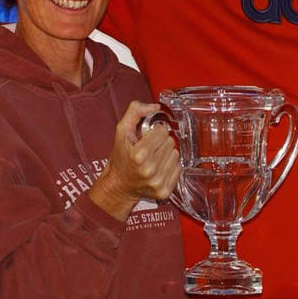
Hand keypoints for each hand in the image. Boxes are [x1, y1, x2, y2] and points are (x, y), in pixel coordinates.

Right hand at [88, 102, 179, 220]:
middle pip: (170, 142)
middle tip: (149, 148)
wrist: (118, 186)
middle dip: (160, 142)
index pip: (162, 132)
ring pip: (176, 154)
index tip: (147, 137)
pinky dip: (170, 166)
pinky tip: (158, 167)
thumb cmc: (120, 158)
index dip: (154, 132)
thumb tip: (155, 106)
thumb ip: (135, 112)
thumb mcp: (121, 131)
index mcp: (139, 155)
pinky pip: (178, 169)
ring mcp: (158, 182)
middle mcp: (149, 170)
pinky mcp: (164, 191)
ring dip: (166, 153)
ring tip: (153, 158)